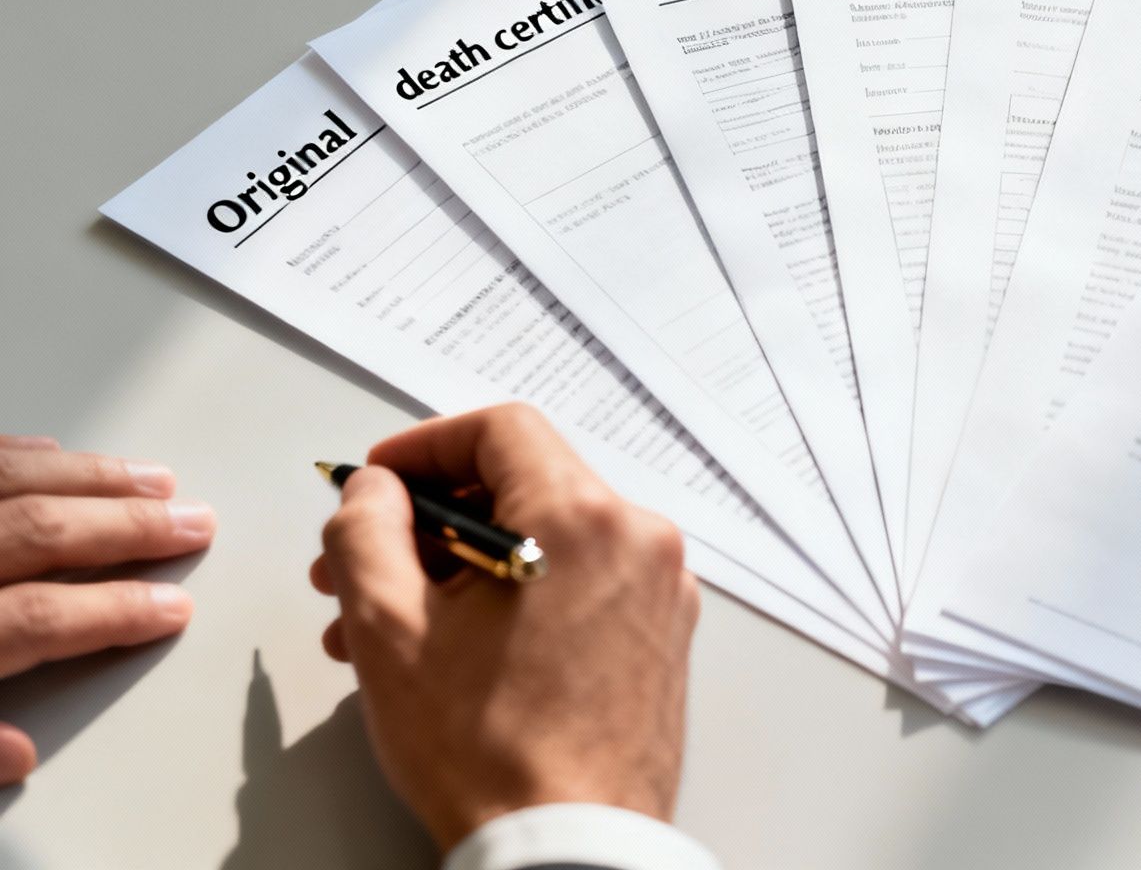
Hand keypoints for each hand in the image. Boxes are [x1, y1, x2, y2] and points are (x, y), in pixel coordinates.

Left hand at [0, 435, 212, 783]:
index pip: (37, 619)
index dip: (115, 613)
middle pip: (38, 533)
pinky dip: (16, 451)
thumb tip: (22, 757)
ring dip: (91, 478)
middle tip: (195, 522)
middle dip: (129, 528)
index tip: (177, 607)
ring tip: (155, 480)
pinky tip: (55, 452)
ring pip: (11, 482)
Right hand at [309, 404, 700, 849]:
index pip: (502, 430)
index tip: (377, 483)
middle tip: (359, 564)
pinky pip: (581, 582)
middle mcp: (638, 540)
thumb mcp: (389, 629)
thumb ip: (367, 530)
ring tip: (390, 626)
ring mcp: (660, 590)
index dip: (424, 447)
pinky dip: (517, 595)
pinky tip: (455, 647)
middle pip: (523, 486)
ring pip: (548, 539)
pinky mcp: (661, 635)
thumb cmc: (491, 753)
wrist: (568, 845)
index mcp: (582, 519)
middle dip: (430, 521)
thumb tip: (374, 491)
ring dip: (463, 567)